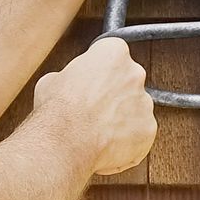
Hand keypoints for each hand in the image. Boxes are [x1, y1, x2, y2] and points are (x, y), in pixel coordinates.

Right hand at [34, 37, 156, 175]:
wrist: (66, 143)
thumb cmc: (57, 111)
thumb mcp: (51, 81)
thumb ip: (70, 78)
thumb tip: (68, 86)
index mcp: (113, 53)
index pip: (112, 55)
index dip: (99, 72)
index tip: (91, 82)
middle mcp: (135, 74)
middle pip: (127, 82)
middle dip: (113, 95)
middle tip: (93, 109)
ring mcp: (145, 103)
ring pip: (135, 110)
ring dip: (120, 118)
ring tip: (97, 131)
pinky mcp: (148, 130)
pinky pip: (139, 135)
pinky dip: (126, 141)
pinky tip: (105, 145)